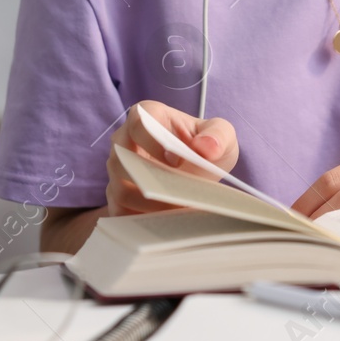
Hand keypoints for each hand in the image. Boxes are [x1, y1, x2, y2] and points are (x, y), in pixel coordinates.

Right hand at [104, 99, 238, 215]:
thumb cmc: (206, 145)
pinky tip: (166, 224)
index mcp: (147, 115)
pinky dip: (141, 220)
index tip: (176, 160)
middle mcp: (124, 141)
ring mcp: (118, 171)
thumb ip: (218, 135)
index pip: (138, 125)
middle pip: (122, 160)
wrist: (200, 171)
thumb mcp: (222, 133)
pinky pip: (121, 211)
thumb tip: (205, 148)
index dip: (153, 143)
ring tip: (178, 210)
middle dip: (150, 178)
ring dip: (148, 204)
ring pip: (120, 189)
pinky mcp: (117, 197)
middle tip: (179, 192)